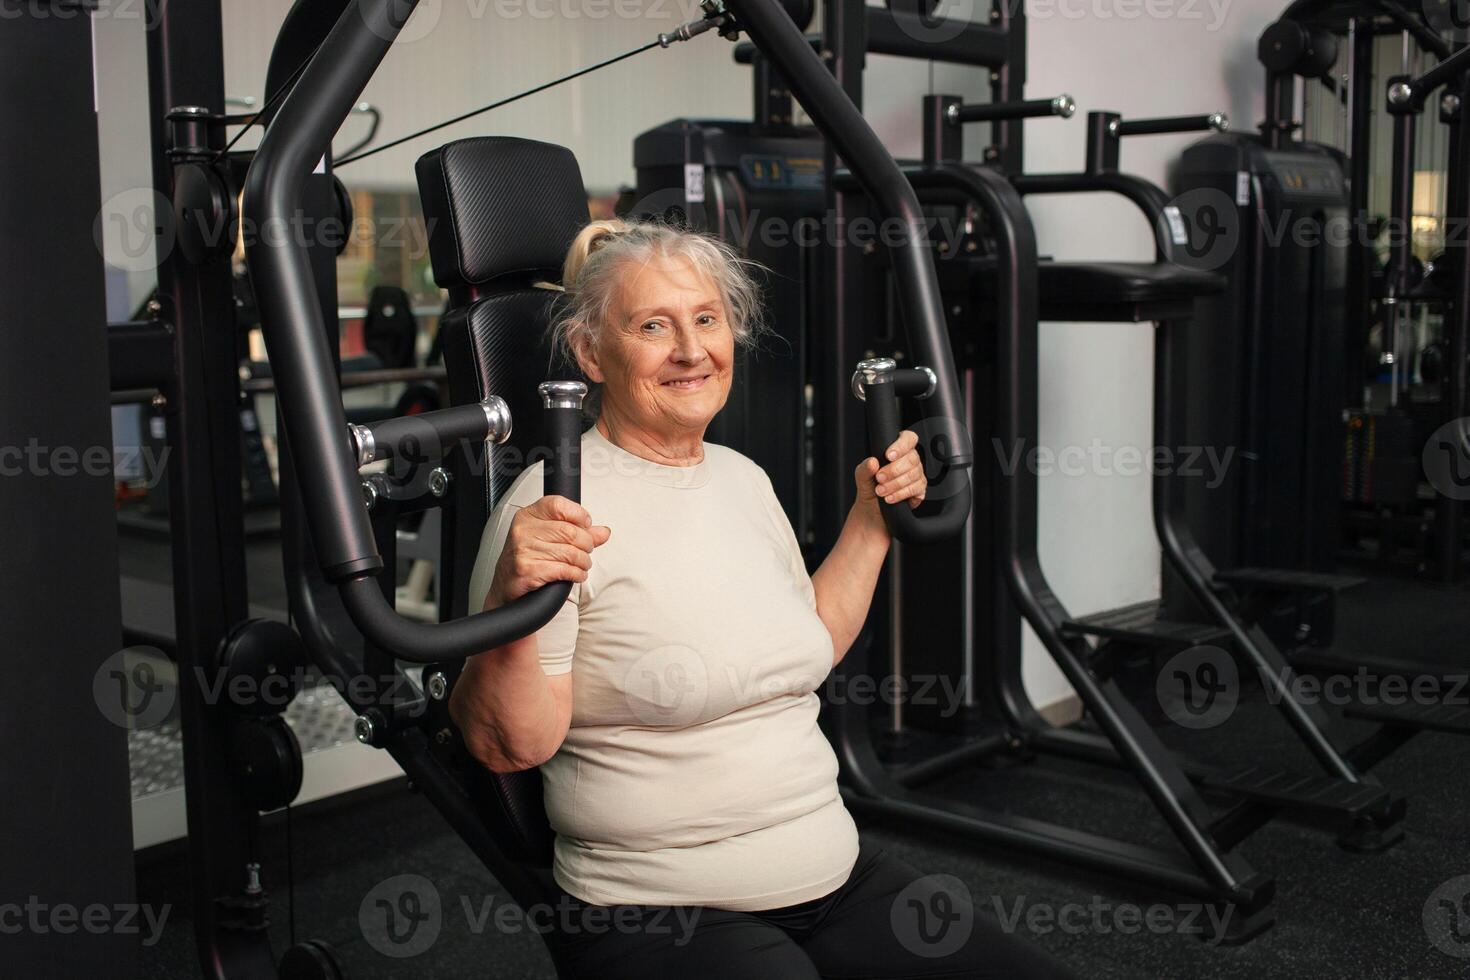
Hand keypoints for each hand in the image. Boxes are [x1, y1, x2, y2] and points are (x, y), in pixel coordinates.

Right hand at [486, 495, 610, 608]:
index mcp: (528, 516)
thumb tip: (603, 532)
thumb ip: (578, 532)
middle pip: (570, 531)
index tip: (586, 526)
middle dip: (586, 544)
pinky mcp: (527, 570)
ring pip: (570, 552)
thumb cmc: (528, 559)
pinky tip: (575, 575)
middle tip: (586, 552)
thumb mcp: (548, 538)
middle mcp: (523, 530)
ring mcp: (523, 550)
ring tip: (582, 565)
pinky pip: (564, 570)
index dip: (579, 515)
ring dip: (583, 562)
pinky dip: (576, 574)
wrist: (506, 585)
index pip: (558, 505)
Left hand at [853, 430, 926, 512]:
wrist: (872, 508)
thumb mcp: (862, 476)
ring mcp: (917, 474)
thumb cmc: (870, 487)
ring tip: (881, 490)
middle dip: (894, 470)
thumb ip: (865, 468)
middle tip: (880, 478)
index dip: (901, 446)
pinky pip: (916, 489)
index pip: (908, 438)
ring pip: (914, 475)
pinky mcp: (920, 490)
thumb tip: (872, 462)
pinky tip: (890, 497)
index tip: (889, 456)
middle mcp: (910, 460)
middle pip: (912, 458)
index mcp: (898, 449)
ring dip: (895, 484)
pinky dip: (901, 494)